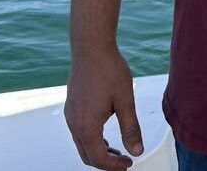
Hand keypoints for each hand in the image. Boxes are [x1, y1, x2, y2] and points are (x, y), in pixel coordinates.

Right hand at [64, 46, 143, 169]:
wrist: (91, 47)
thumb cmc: (109, 70)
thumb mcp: (125, 100)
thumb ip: (131, 128)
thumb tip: (136, 151)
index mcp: (87, 127)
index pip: (98, 159)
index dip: (114, 166)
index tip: (129, 164)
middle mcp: (74, 124)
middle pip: (87, 155)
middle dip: (105, 161)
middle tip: (123, 159)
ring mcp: (70, 115)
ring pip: (81, 144)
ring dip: (97, 150)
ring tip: (116, 147)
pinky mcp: (71, 106)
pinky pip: (78, 131)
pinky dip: (91, 138)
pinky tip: (104, 129)